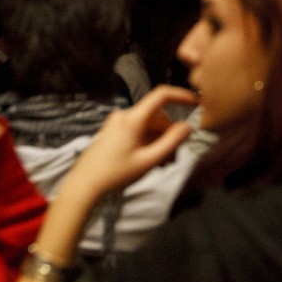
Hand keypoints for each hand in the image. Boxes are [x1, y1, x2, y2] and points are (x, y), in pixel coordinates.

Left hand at [56, 86, 197, 206]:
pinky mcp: (113, 132)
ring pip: (148, 126)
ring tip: (161, 165)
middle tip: (173, 160)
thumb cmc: (116, 174)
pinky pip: (138, 131)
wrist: (84, 185)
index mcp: (132, 118)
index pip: (161, 95)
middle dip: (169, 135)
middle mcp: (124, 115)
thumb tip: (188, 126)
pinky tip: (149, 161)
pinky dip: (148, 143)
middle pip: (156, 118)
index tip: (197, 103)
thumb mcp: (148, 161)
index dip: (181, 96)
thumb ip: (171, 142)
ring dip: (159, 142)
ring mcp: (117, 123)